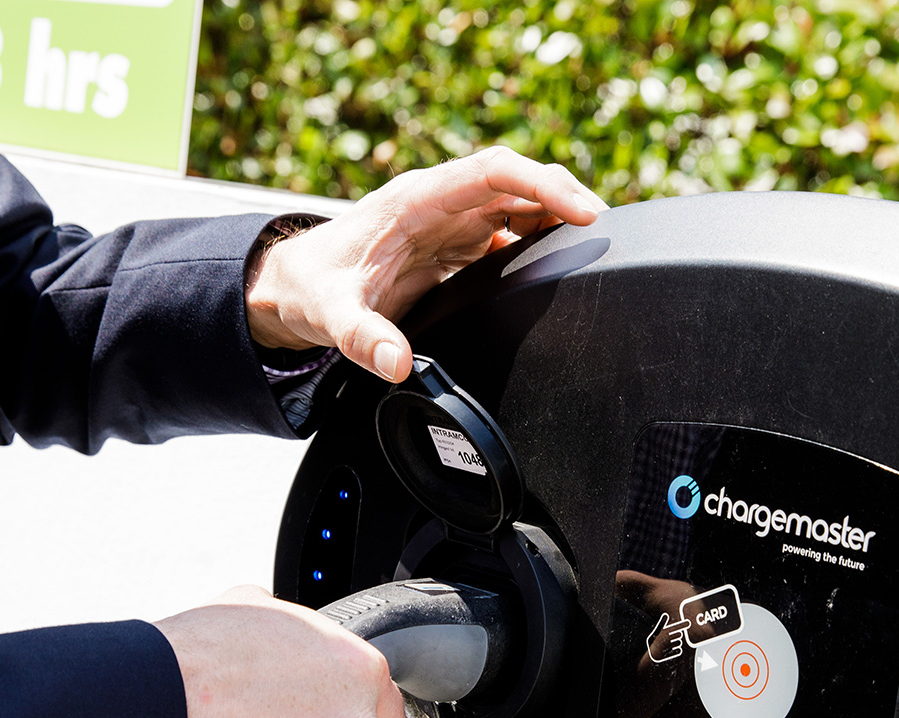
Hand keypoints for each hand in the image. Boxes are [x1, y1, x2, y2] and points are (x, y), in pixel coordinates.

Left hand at [246, 146, 606, 381]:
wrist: (295, 287)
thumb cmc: (311, 287)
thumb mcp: (329, 316)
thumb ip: (362, 339)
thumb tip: (397, 365)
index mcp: (415, 200)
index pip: (492, 172)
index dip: (542, 185)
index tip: (581, 210)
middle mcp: (439, 202)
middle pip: (516, 181)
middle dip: (563, 199)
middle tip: (603, 233)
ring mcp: (450, 221)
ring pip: (517, 204)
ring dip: (554, 220)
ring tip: (588, 250)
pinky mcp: (456, 243)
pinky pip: (507, 231)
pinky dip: (537, 243)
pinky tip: (556, 267)